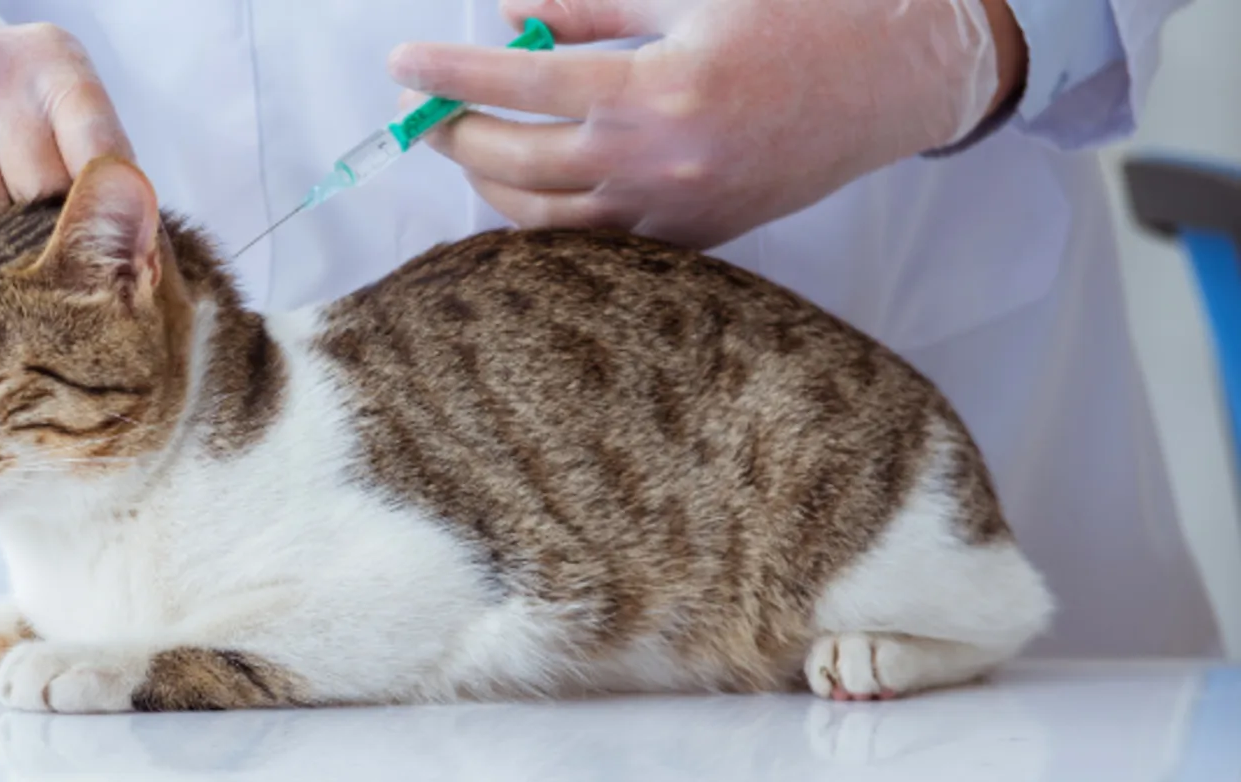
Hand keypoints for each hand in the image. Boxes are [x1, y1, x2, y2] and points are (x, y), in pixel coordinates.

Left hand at [390, 0, 1027, 247]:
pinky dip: (546, 217)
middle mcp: (659, 164)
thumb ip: (590, 6)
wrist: (894, 80)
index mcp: (658, 90)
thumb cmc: (801, 18)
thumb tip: (509, 14)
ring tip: (469, 145)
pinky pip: (594, 243)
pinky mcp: (692, 240)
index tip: (401, 66)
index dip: (451, 73)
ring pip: (544, 219)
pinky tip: (525, 186)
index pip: (522, 83)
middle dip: (455, 136)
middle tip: (424, 112)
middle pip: (516, 163)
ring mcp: (675, 214)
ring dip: (490, 184)